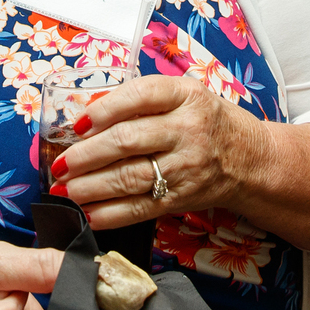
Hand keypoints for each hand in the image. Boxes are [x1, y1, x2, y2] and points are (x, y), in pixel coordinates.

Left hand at [50, 74, 268, 229]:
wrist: (249, 159)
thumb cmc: (206, 121)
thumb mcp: (182, 95)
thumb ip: (139, 100)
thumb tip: (85, 115)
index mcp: (184, 95)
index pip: (139, 96)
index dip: (104, 109)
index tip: (77, 123)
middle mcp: (187, 130)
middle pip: (128, 141)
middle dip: (87, 155)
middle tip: (60, 165)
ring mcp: (185, 167)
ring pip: (131, 177)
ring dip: (91, 187)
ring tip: (65, 190)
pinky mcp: (182, 197)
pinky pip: (141, 208)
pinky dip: (111, 214)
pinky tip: (88, 214)